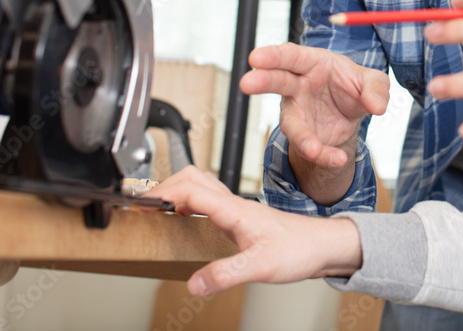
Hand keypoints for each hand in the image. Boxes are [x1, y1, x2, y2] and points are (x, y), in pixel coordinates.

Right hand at [145, 167, 361, 295]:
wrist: (323, 246)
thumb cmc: (299, 249)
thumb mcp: (260, 266)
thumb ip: (225, 274)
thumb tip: (194, 284)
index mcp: (234, 209)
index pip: (190, 189)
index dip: (162, 193)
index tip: (140, 204)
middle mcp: (234, 204)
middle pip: (192, 178)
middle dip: (165, 185)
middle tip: (144, 204)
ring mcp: (238, 209)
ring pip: (201, 186)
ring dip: (177, 191)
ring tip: (157, 209)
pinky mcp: (242, 218)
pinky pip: (209, 201)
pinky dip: (190, 203)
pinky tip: (186, 219)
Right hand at [240, 44, 388, 203]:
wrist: (351, 114)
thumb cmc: (354, 86)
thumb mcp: (372, 82)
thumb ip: (377, 88)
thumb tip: (378, 106)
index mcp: (313, 63)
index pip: (290, 55)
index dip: (272, 55)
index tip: (256, 57)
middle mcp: (298, 85)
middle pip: (276, 81)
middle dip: (261, 81)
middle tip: (246, 83)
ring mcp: (298, 111)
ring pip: (292, 123)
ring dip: (301, 137)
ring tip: (313, 150)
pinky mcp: (304, 134)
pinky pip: (310, 145)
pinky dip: (324, 154)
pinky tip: (337, 159)